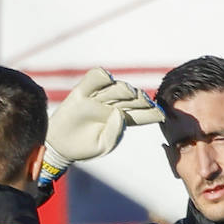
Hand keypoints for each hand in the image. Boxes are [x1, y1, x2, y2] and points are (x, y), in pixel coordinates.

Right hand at [40, 67, 163, 183]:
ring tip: (130, 92)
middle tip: (147, 102)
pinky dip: (100, 76)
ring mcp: (97, 97)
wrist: (61, 147)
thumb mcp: (103, 145)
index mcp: (121, 119)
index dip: (152, 113)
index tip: (162, 114)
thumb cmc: (85, 148)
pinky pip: (93, 79)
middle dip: (140, 100)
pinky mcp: (81, 92)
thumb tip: (119, 114)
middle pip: (130, 99)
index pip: (140, 114)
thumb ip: (114, 133)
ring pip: (115, 88)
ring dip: (124, 88)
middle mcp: (112, 105)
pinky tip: (108, 77)